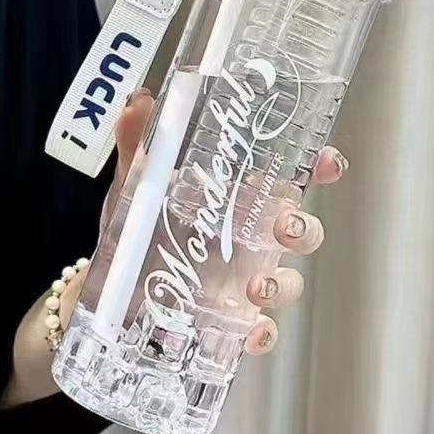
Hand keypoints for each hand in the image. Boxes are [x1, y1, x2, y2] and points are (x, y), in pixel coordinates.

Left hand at [2, 89, 346, 406]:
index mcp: (239, 197)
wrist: (104, 286)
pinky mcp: (227, 320)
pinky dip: (261, 333)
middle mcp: (250, 236)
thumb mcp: (136, 183)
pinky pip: (258, 329)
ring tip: (256, 287)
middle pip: (300, 229)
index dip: (318, 168)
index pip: (290, 177)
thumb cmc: (135, 226)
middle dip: (304, 227)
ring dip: (282, 283)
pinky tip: (251, 332)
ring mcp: (243, 279)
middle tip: (283, 226)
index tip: (329, 162)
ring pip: (287, 281)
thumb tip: (142, 100)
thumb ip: (137, 143)